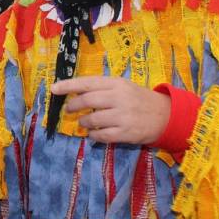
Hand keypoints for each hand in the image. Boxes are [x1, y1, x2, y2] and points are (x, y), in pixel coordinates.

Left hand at [51, 76, 170, 144]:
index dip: (68, 86)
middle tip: (68, 110)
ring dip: (83, 123)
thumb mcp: (123, 86)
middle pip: (87, 100)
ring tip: (83, 123)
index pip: (87, 82)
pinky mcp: (126, 133)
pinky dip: (93, 135)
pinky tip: (93, 134)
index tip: (53, 89)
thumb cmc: (139, 99)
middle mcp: (119, 98)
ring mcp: (123, 116)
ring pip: (92, 120)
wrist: (165, 115)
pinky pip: (101, 136)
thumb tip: (75, 93)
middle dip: (73, 106)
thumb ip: (102, 88)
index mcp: (117, 83)